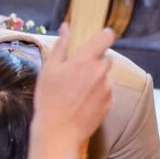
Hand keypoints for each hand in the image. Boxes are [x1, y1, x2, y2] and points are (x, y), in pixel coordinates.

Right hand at [28, 24, 113, 158]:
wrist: (59, 131)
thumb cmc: (49, 98)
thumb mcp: (49, 69)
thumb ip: (61, 46)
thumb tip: (66, 27)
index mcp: (86, 60)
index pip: (106, 38)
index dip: (105, 35)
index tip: (102, 35)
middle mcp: (101, 72)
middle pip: (106, 58)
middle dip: (95, 61)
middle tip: (78, 71)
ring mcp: (107, 89)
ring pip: (106, 76)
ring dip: (96, 78)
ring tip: (77, 90)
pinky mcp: (110, 103)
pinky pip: (107, 91)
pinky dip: (98, 93)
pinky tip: (82, 101)